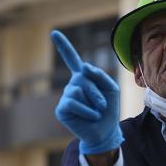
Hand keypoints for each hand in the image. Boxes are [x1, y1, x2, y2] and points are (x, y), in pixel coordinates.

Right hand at [50, 30, 123, 154]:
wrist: (106, 132)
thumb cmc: (109, 110)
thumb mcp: (111, 88)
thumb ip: (100, 74)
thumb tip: (83, 67)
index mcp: (84, 78)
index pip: (72, 59)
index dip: (63, 46)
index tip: (54, 33)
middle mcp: (73, 85)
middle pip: (84, 77)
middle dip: (97, 91)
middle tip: (102, 105)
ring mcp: (66, 96)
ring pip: (79, 89)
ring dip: (94, 102)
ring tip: (96, 112)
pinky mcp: (62, 109)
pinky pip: (73, 102)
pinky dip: (87, 111)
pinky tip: (90, 117)